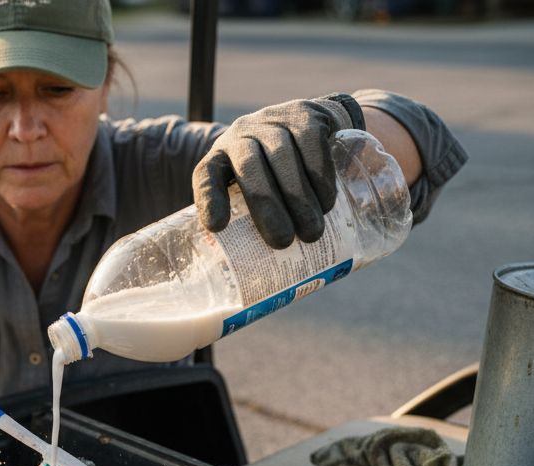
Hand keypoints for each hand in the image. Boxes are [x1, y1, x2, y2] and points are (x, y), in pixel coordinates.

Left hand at [194, 96, 358, 248]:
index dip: (209, 198)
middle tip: (283, 242)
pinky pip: (311, 145)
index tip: (217, 227)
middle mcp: (242, 134)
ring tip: (312, 232)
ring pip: (282, 157)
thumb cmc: (278, 174)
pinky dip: (320, 177)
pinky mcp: (305, 114)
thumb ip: (253, 223)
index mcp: (220, 157)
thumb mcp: (257, 191)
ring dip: (298, 198)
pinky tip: (327, 202)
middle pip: (248, 168)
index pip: (205, 174)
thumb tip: (258, 283)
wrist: (315, 124)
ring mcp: (273, 120)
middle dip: (266, 206)